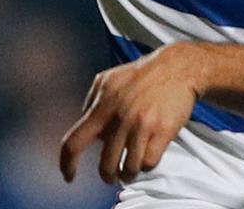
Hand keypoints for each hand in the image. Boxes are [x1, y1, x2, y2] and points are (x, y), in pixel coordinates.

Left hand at [60, 44, 201, 184]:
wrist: (176, 67)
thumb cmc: (141, 74)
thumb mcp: (107, 80)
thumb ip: (92, 101)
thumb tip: (83, 120)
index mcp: (102, 106)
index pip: (74, 141)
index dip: (67, 163)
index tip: (68, 175)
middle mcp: (119, 118)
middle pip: (105, 163)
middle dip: (107, 174)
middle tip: (110, 175)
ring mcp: (141, 126)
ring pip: (129, 168)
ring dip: (128, 174)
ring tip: (129, 170)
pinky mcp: (162, 132)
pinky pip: (150, 162)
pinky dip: (147, 164)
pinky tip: (147, 156)